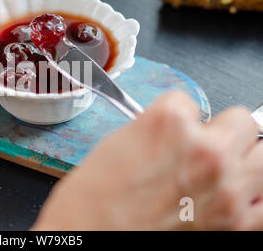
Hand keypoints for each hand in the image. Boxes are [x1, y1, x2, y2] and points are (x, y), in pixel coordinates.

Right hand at [33, 91, 261, 229]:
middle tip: (201, 145)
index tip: (171, 131)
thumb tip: (177, 130)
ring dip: (243, 158)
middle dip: (221, 130)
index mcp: (169, 123)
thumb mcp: (119, 142)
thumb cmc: (94, 197)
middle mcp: (205, 150)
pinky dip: (254, 198)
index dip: (178, 117)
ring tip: (221, 169)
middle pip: (242, 120)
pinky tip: (233, 197)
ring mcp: (226, 188)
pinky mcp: (236, 224)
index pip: (190, 101)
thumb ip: (158, 129)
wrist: (90, 234)